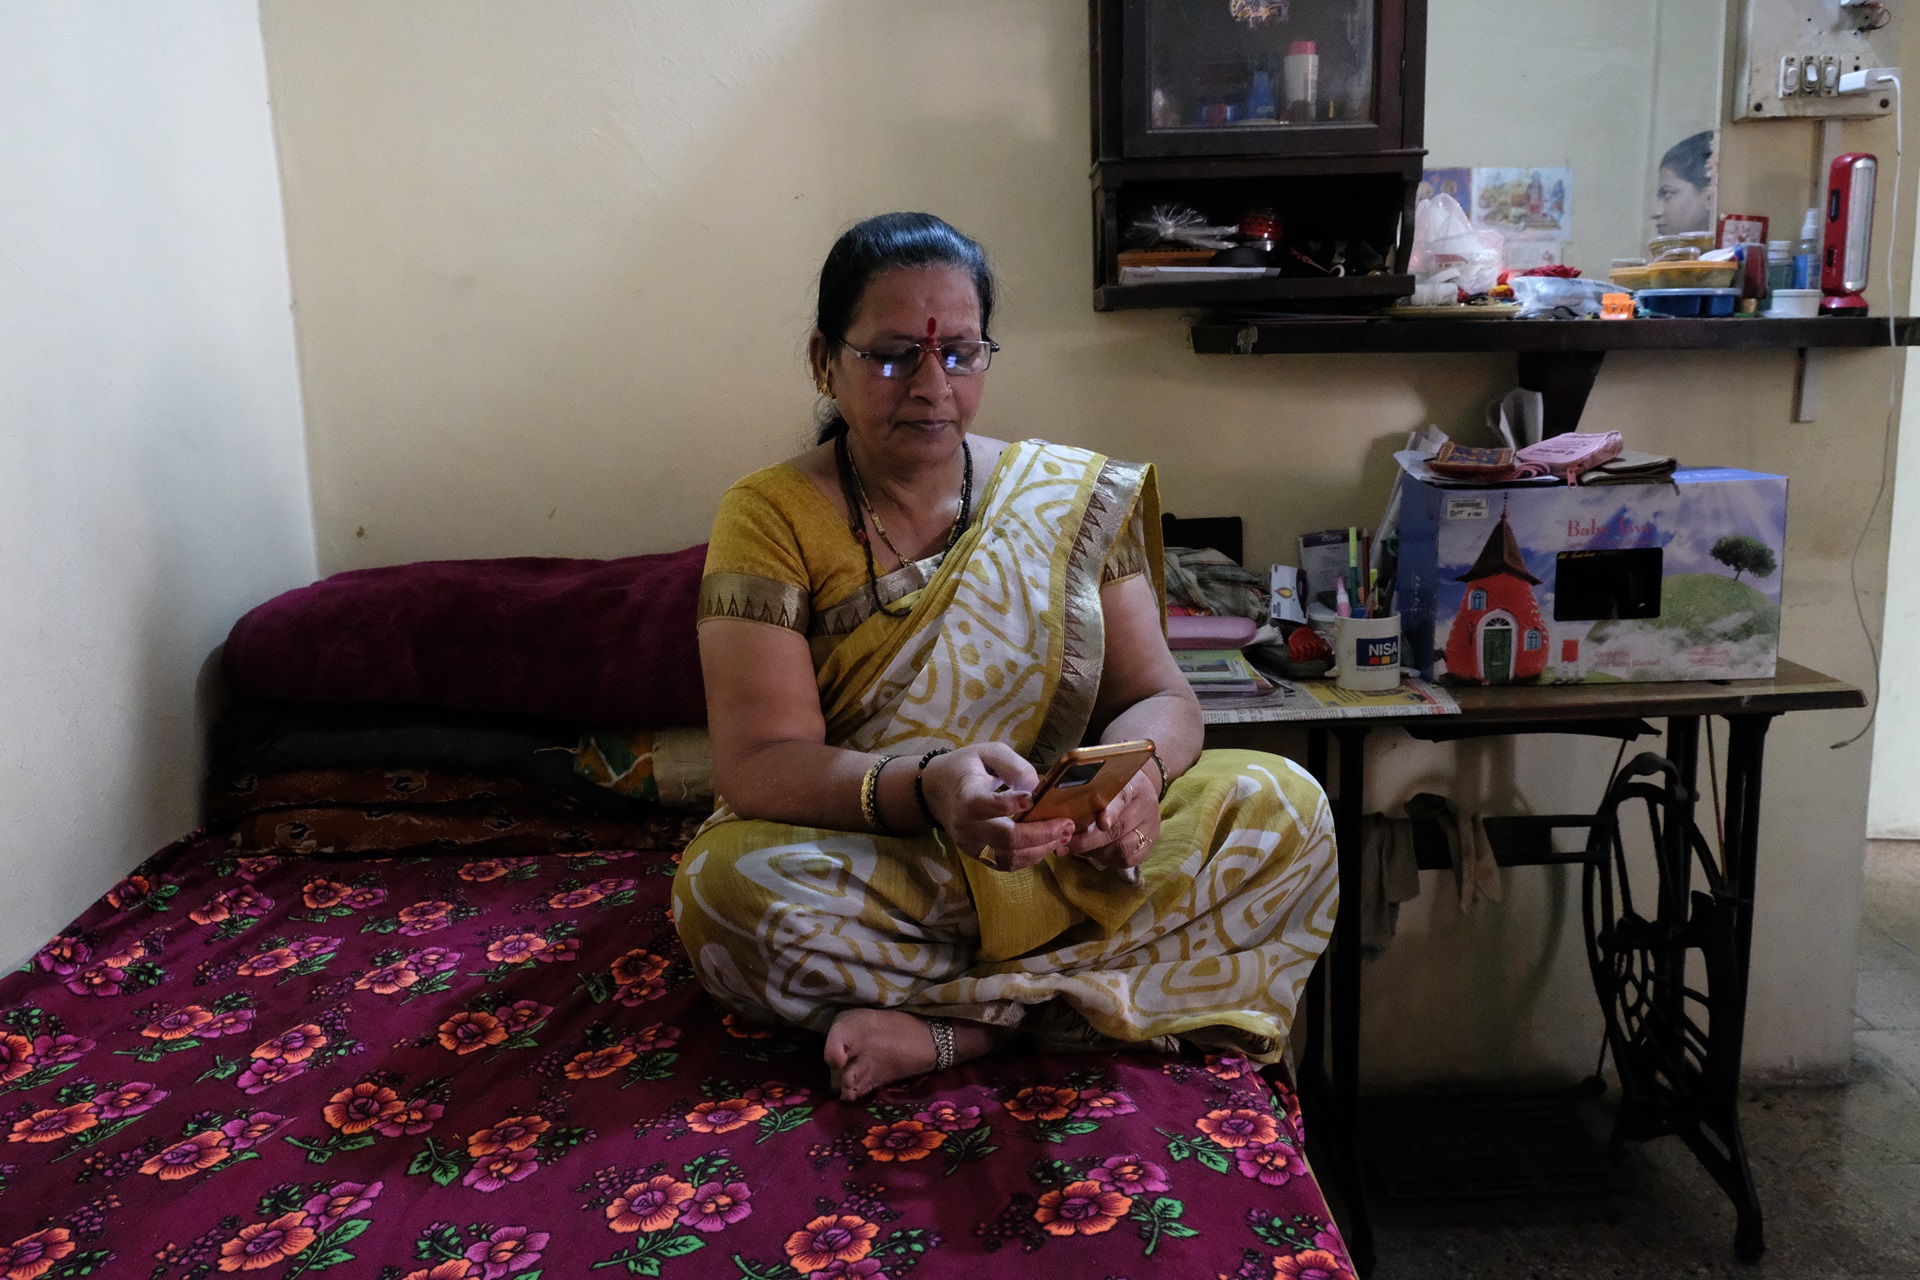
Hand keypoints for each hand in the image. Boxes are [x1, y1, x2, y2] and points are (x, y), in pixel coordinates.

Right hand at [921, 743, 1074, 872]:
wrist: (936, 791)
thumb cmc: (965, 767)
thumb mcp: (987, 752)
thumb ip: (1013, 765)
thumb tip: (1037, 788)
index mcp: (966, 796)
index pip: (983, 805)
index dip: (1008, 804)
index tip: (1032, 799)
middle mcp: (967, 826)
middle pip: (1006, 839)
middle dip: (1041, 834)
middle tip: (1067, 824)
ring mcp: (972, 845)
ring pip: (1009, 858)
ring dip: (1041, 849)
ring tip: (1064, 835)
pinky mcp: (978, 856)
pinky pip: (1007, 864)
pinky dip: (1031, 856)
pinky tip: (1048, 843)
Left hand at [1064, 769, 1161, 871]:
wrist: (1140, 794)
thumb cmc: (1111, 786)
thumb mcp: (1101, 781)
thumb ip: (1084, 792)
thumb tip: (1058, 816)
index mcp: (1133, 783)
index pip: (1124, 796)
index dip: (1112, 810)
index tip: (1101, 823)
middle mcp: (1145, 805)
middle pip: (1119, 827)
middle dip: (1088, 839)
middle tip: (1064, 842)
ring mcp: (1150, 828)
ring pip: (1122, 847)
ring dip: (1094, 851)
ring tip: (1073, 848)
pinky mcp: (1148, 846)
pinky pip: (1125, 859)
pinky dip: (1104, 858)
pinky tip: (1092, 853)